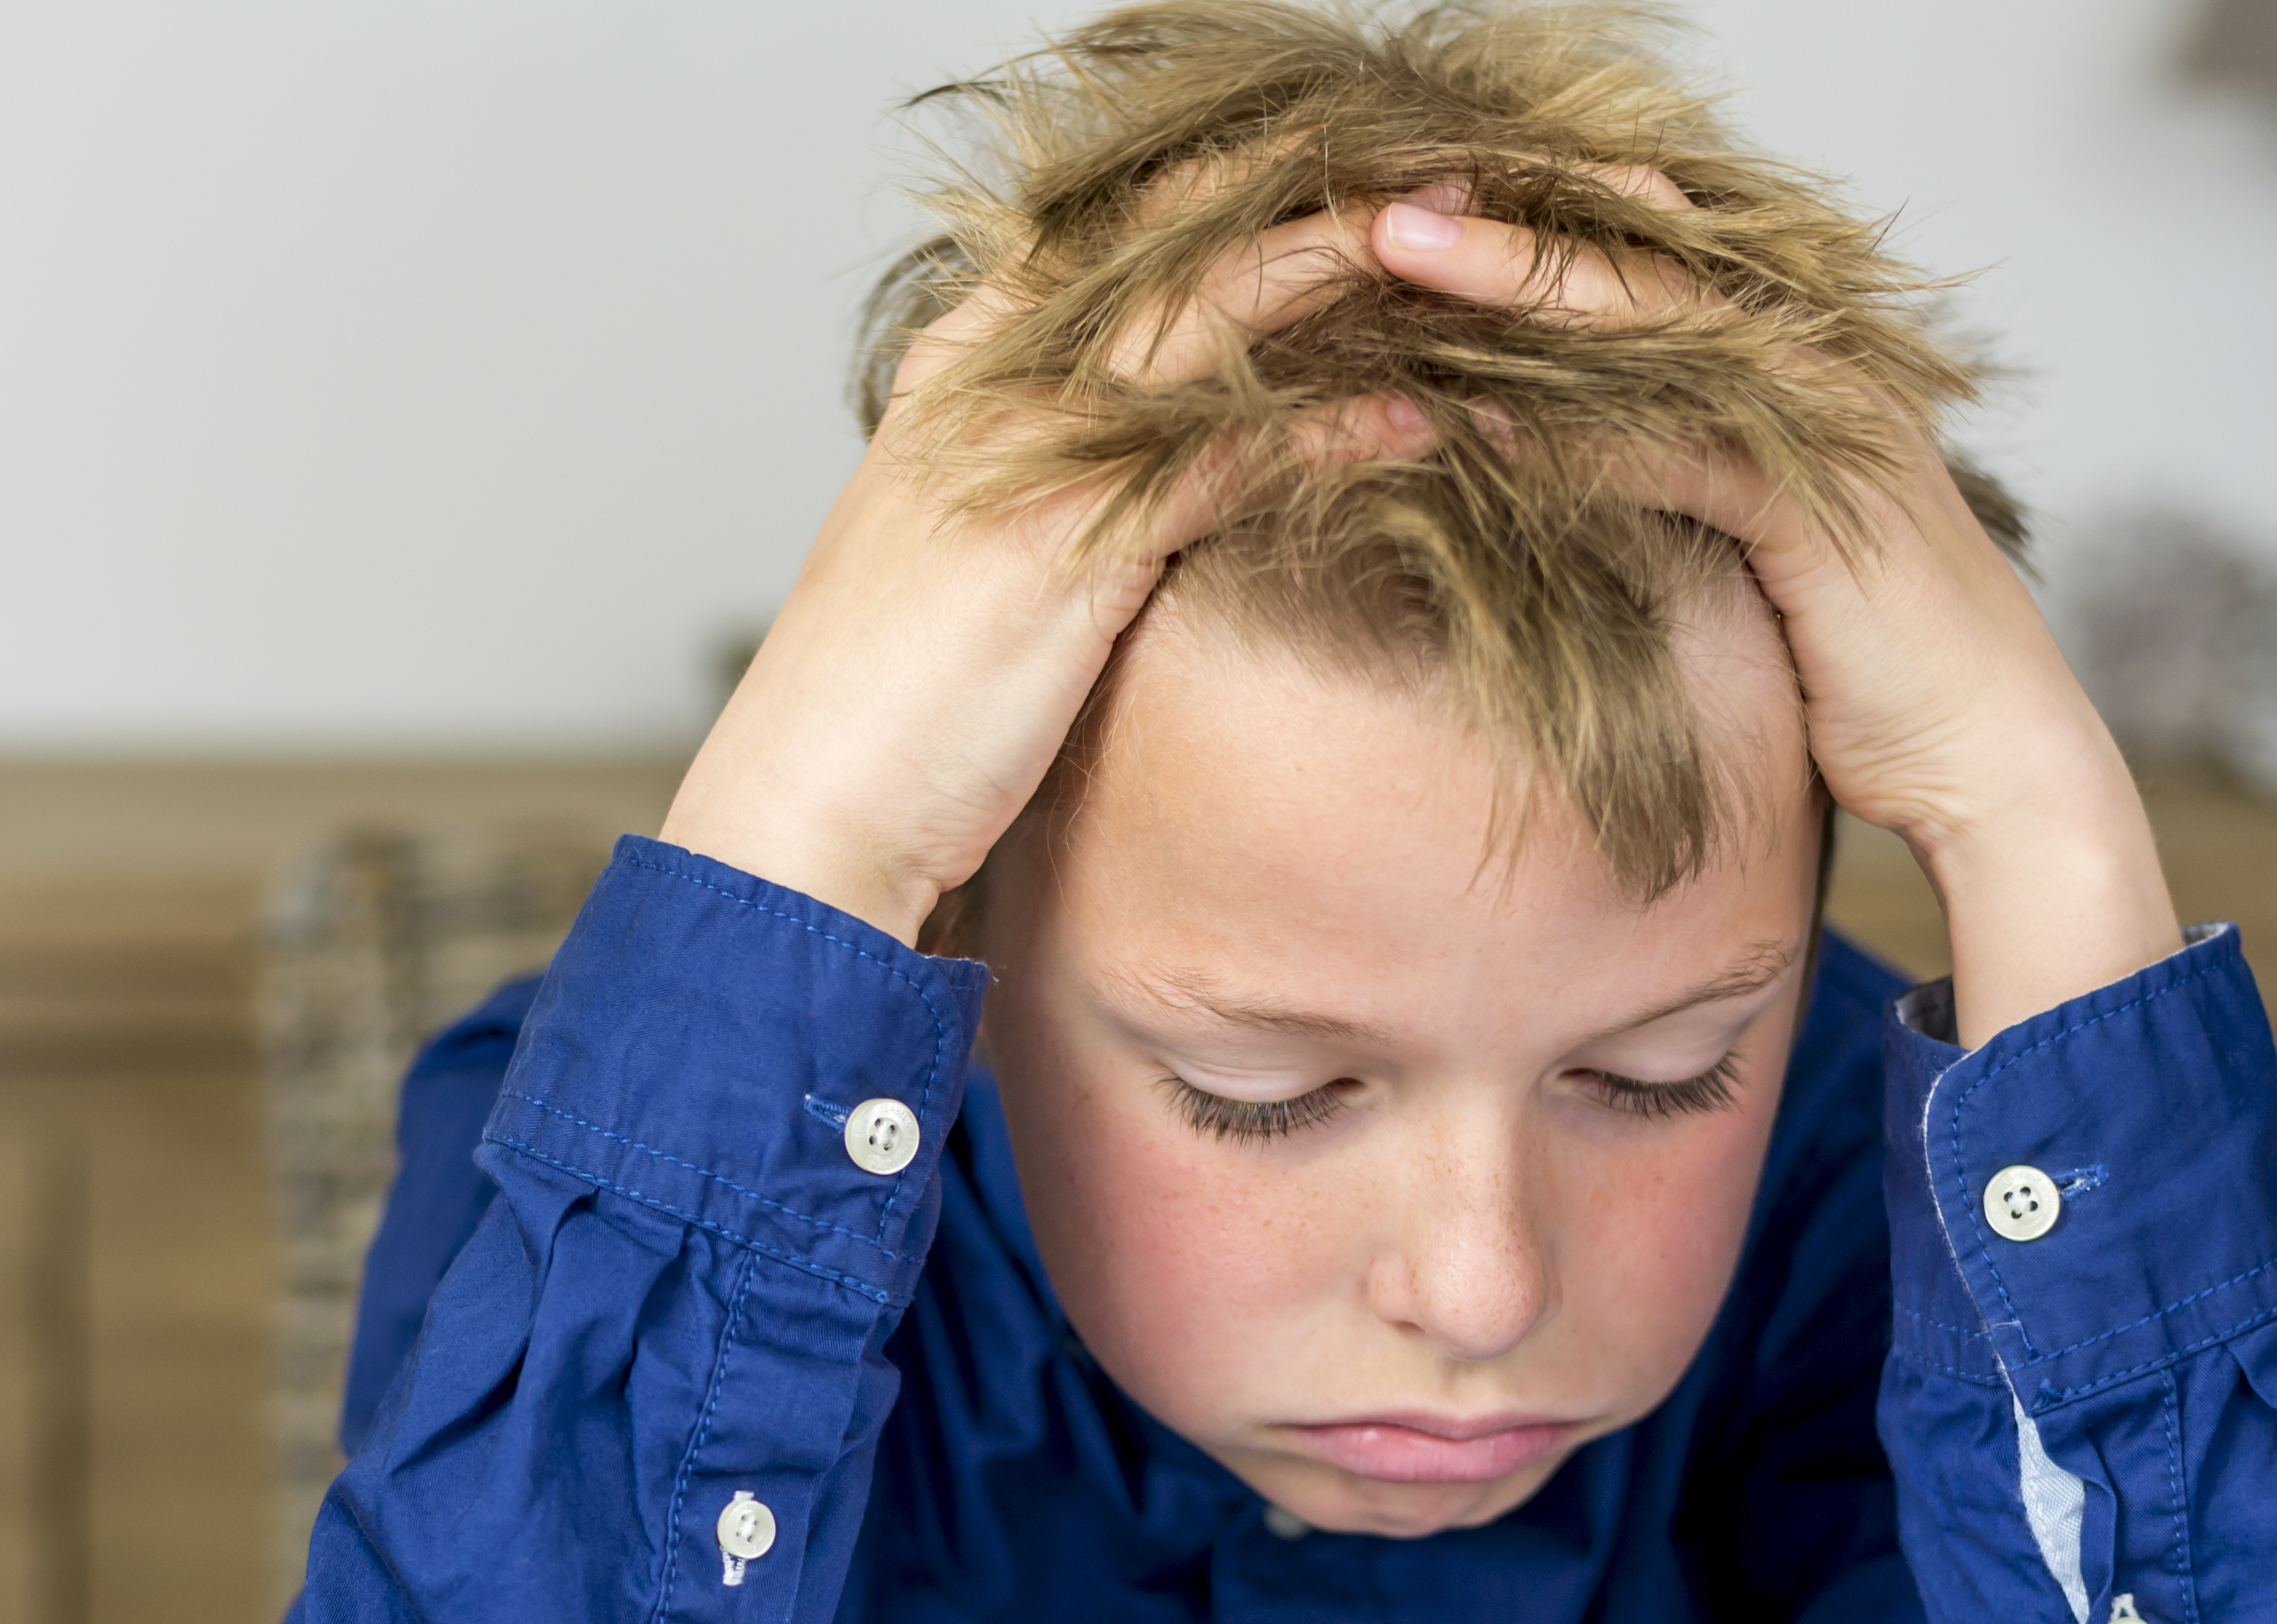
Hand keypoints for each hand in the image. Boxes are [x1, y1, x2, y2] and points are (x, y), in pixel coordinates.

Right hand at [662, 213, 1430, 947]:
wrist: (805, 807)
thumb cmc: (883, 702)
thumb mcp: (963, 553)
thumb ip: (1040, 479)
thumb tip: (1146, 464)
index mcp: (958, 366)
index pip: (1104, 222)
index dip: (1225, 186)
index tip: (1335, 165)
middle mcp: (990, 378)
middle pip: (1171, 234)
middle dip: (1311, 186)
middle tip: (1441, 163)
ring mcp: (1027, 449)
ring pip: (1214, 310)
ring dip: (1354, 267)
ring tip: (1471, 244)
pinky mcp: (1071, 541)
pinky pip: (1231, 453)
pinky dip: (1335, 430)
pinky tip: (1421, 421)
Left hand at [1363, 185, 2181, 1042]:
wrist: (1986, 758)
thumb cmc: (1862, 667)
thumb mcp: (1741, 549)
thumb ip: (1665, 480)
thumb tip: (1533, 453)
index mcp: (1797, 363)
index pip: (1652, 259)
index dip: (1538, 224)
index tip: (1416, 205)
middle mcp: (1818, 365)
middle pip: (1642, 261)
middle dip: (1509, 224)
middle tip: (1377, 200)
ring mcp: (1827, 424)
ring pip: (1650, 328)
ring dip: (1517, 293)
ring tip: (1394, 262)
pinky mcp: (1820, 504)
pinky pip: (1676, 450)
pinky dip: (1572, 436)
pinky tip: (1475, 422)